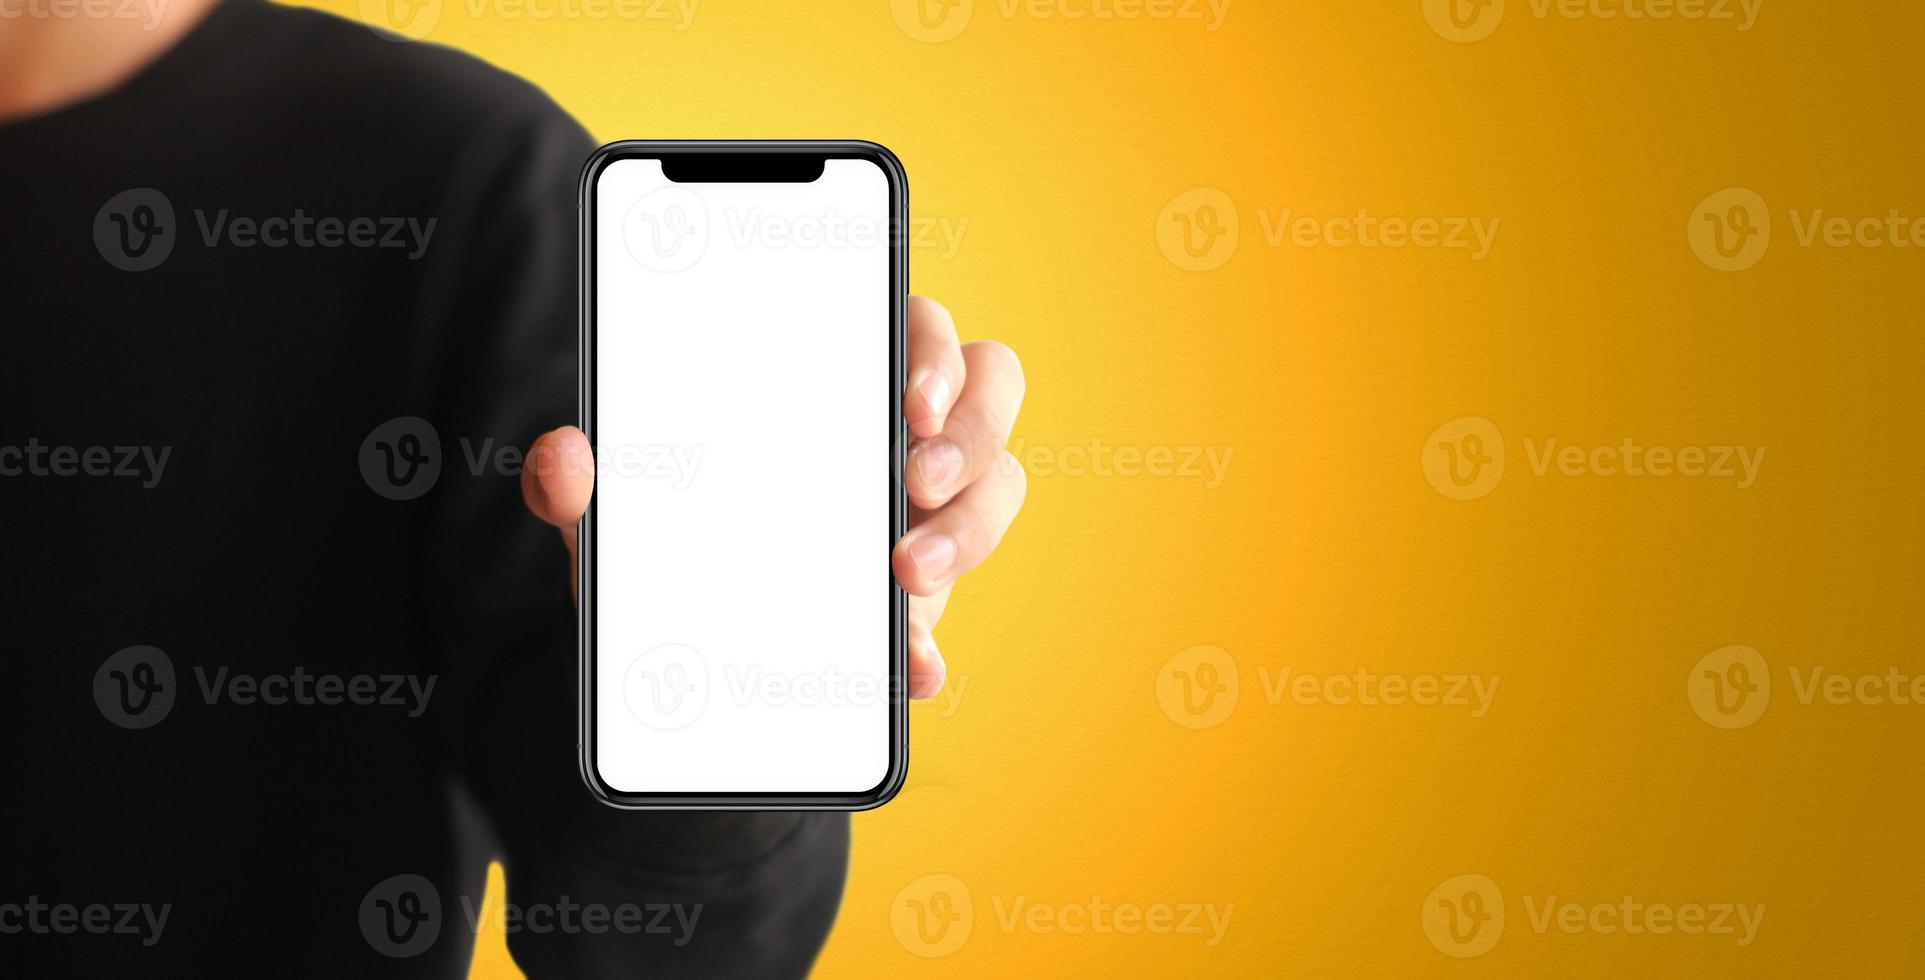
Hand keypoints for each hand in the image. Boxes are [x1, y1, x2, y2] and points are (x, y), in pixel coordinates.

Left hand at [521, 295, 1025, 699]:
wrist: (664, 652)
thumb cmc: (658, 538)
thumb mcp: (611, 513)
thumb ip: (581, 483)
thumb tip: (561, 459)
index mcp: (837, 376)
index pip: (916, 326)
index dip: (933, 350)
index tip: (909, 400)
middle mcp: (901, 433)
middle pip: (991, 394)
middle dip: (970, 436)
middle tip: (915, 485)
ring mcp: (923, 513)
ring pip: (994, 492)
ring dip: (967, 533)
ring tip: (907, 580)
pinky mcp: (917, 601)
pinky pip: (948, 612)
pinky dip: (930, 645)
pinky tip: (910, 669)